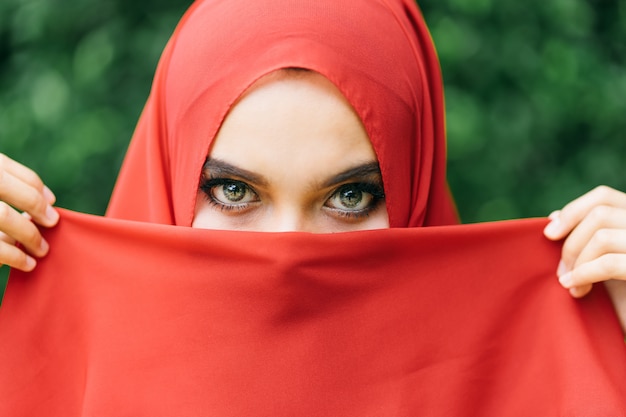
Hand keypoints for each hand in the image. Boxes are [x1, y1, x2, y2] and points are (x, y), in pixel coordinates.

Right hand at [0, 154, 58, 270]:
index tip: (51, 203)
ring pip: (1, 216)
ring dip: (27, 234)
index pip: (1, 167)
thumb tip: (50, 200)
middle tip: (52, 222)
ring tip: (42, 249)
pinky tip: (28, 263)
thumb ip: (9, 186)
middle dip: (32, 204)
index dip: (31, 185)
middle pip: (0, 186)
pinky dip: (14, 256)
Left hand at [543, 185, 625, 331]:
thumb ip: (586, 239)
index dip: (572, 212)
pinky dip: (584, 274)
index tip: (548, 234)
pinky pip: (609, 263)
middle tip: (560, 272)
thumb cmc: (625, 299)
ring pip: (602, 236)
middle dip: (571, 243)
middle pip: (599, 214)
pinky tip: (575, 288)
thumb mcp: (603, 263)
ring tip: (569, 284)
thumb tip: (553, 217)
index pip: (604, 197)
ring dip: (577, 261)